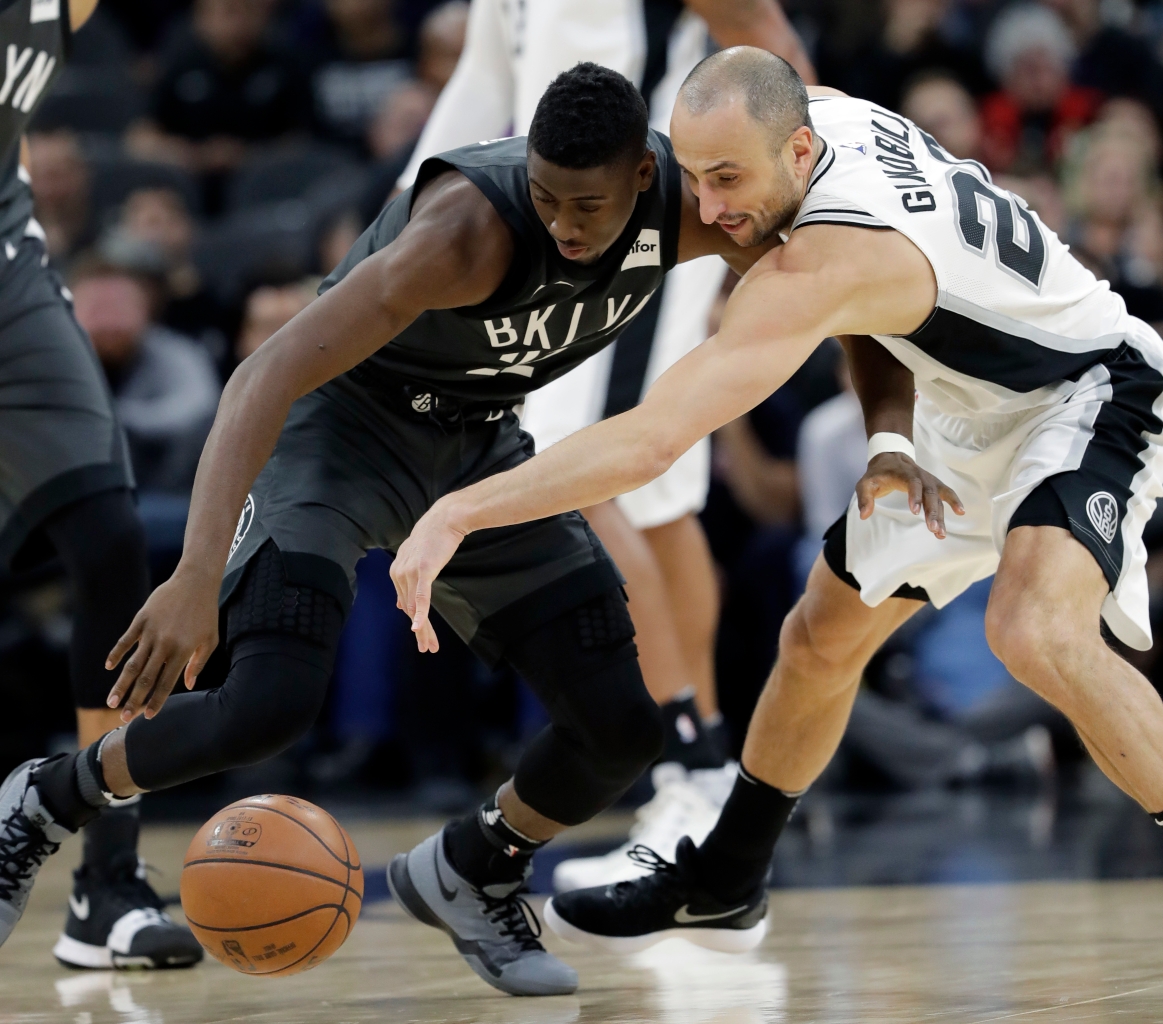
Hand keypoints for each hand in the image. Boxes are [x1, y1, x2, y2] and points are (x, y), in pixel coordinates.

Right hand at [104, 566, 219, 721]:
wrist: (195, 582)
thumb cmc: (206, 613)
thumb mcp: (210, 640)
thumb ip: (197, 664)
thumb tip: (188, 686)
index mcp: (182, 651)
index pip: (167, 683)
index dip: (156, 701)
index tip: (147, 717)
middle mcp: (164, 644)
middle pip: (146, 678)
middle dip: (134, 700)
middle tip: (123, 718)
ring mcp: (150, 632)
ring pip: (132, 664)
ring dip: (120, 685)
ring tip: (111, 702)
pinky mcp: (141, 620)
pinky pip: (125, 641)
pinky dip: (116, 654)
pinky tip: (109, 668)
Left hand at [390, 501, 467, 652]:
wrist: (445, 519)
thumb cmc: (435, 536)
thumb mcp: (416, 558)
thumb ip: (407, 578)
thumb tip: (399, 602)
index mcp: (396, 572)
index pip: (405, 604)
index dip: (415, 622)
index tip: (423, 638)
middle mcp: (398, 574)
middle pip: (409, 610)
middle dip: (420, 632)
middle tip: (428, 649)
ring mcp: (409, 573)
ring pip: (415, 608)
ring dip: (423, 629)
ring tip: (430, 646)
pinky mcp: (422, 571)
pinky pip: (421, 598)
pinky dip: (420, 614)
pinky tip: (418, 628)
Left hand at [856, 452, 964, 538]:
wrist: (891, 457)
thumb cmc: (877, 474)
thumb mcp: (865, 483)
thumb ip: (864, 498)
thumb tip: (864, 515)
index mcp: (903, 473)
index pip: (912, 483)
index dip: (915, 496)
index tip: (915, 512)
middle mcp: (920, 476)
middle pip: (929, 492)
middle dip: (932, 511)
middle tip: (933, 529)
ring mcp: (929, 480)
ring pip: (939, 496)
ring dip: (942, 514)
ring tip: (941, 533)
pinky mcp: (934, 485)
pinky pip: (947, 492)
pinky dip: (954, 501)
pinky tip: (961, 512)